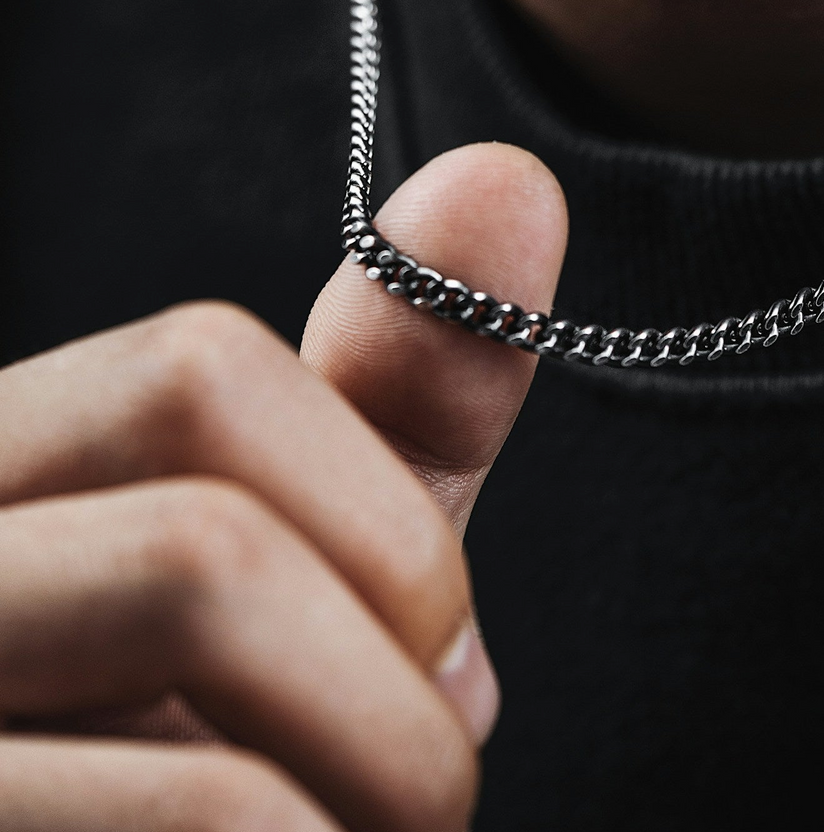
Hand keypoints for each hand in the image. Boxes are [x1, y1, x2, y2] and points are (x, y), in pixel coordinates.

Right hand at [0, 143, 566, 831]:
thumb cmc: (204, 761)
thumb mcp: (313, 566)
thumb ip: (399, 399)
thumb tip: (510, 176)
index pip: (194, 373)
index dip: (381, 518)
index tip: (446, 651)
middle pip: (207, 535)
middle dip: (399, 677)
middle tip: (434, 787)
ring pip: (202, 626)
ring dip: (382, 781)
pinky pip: (201, 816)